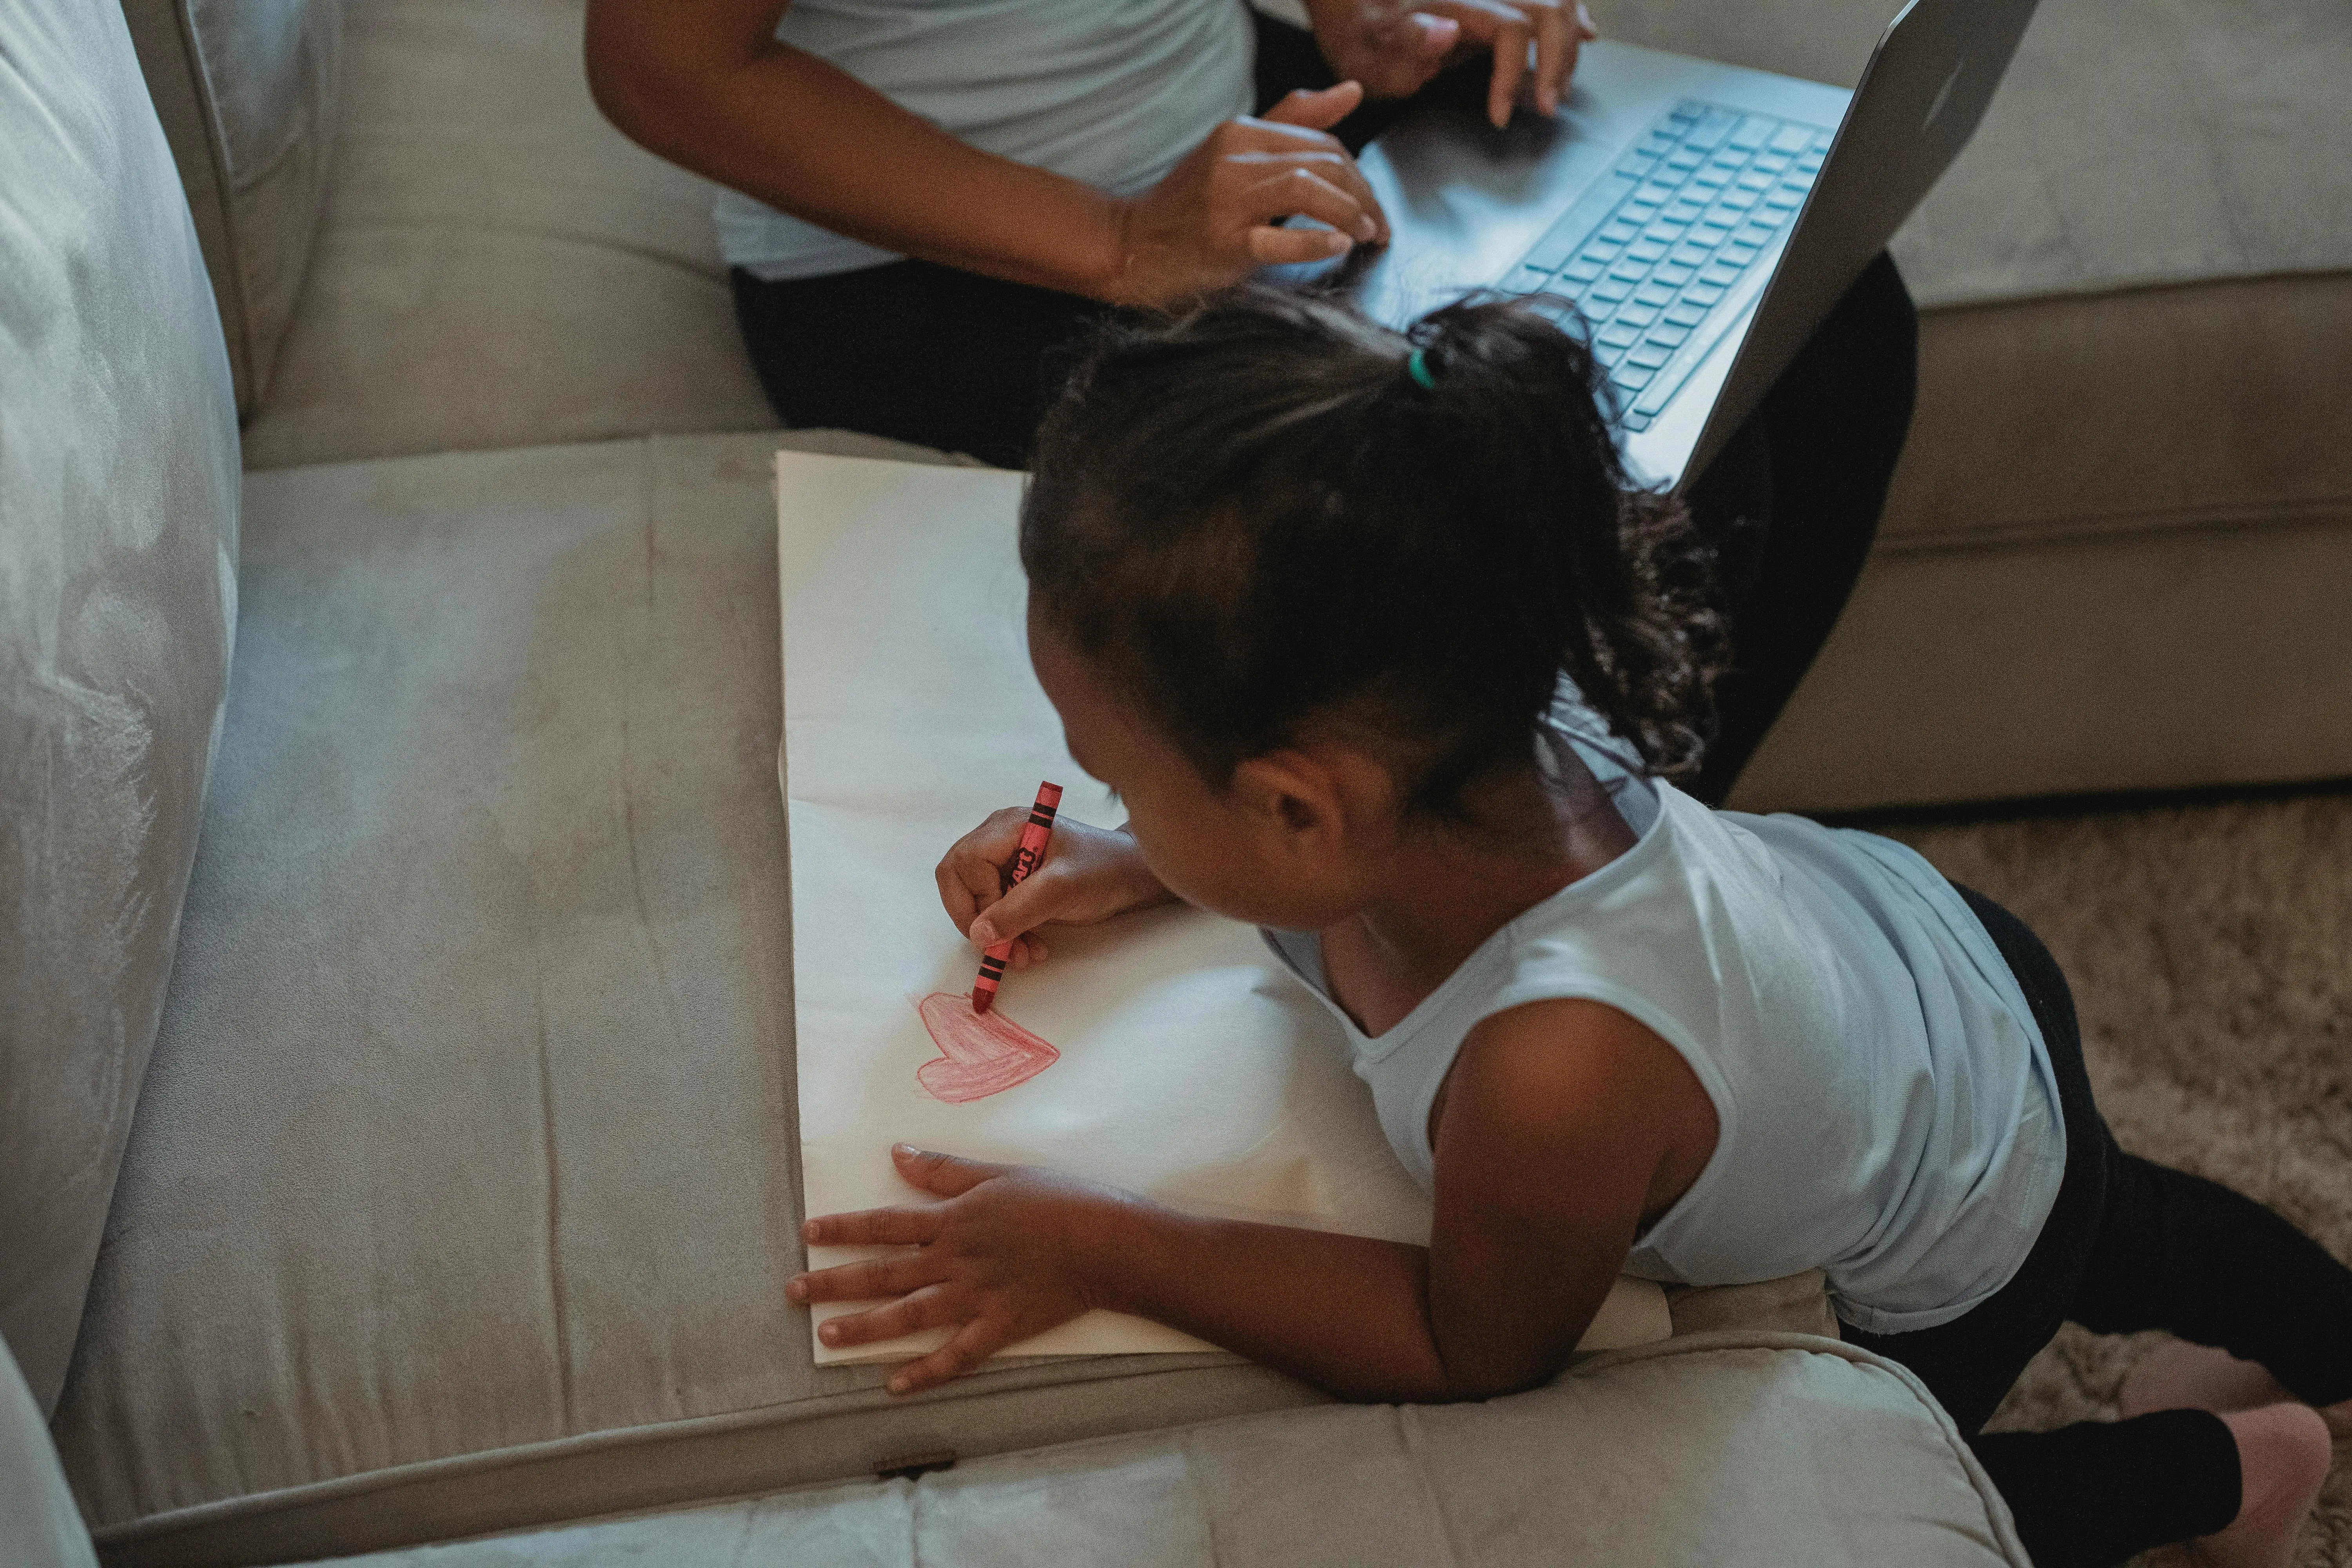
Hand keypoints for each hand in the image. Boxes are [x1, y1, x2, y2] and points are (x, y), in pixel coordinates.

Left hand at [790, 1145, 1121, 1392]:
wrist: (1105, 1241)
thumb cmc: (1057, 1201)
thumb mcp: (998, 1174)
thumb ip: (945, 1171)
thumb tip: (897, 1153)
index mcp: (954, 1220)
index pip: (886, 1224)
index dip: (845, 1227)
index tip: (808, 1230)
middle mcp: (955, 1261)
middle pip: (883, 1272)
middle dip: (834, 1281)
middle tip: (793, 1291)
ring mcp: (975, 1297)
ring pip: (908, 1315)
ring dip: (863, 1327)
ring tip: (825, 1336)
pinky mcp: (998, 1328)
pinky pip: (954, 1356)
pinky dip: (924, 1372)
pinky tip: (893, 1385)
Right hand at [935, 814, 1169, 970]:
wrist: (1128, 877)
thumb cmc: (1102, 870)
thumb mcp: (1063, 889)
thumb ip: (1020, 909)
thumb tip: (979, 934)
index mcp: (1009, 826)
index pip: (965, 864)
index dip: (976, 901)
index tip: (1000, 930)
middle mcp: (998, 838)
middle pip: (957, 881)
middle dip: (977, 921)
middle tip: (1002, 950)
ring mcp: (1002, 859)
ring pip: (971, 900)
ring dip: (993, 933)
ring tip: (1025, 955)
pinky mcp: (1009, 881)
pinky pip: (990, 910)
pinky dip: (1004, 933)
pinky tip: (1029, 946)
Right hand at [1100, 82, 1389, 304]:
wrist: (1132, 243)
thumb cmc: (1189, 205)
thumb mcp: (1237, 150)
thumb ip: (1293, 119)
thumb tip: (1350, 91)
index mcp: (1241, 132)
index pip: (1319, 140)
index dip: (1357, 172)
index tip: (1371, 203)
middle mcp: (1234, 158)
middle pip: (1321, 163)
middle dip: (1363, 195)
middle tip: (1379, 225)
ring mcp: (1226, 200)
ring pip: (1306, 190)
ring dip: (1349, 212)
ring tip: (1366, 233)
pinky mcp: (1223, 242)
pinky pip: (1279, 239)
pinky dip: (1315, 241)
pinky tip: (1338, 244)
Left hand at [1309, 0, 1598, 126]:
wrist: (1354, 9)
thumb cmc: (1363, 37)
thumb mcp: (1373, 49)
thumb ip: (1412, 40)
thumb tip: (1447, 31)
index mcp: (1455, 4)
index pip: (1510, 28)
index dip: (1511, 74)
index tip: (1500, 117)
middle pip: (1548, 8)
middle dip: (1558, 60)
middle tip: (1547, 106)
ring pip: (1557, 2)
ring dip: (1568, 46)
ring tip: (1557, 88)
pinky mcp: (1499, 2)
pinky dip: (1573, 18)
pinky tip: (1586, 34)